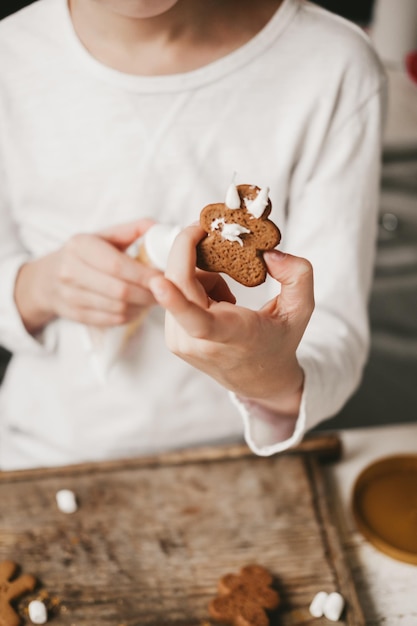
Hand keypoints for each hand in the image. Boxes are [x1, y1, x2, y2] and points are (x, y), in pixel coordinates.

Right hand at [15, 219, 160, 332]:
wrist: (48, 279)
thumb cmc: (86, 254)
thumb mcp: (104, 235)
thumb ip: (133, 230)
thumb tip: (160, 228)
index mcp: (80, 246)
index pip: (117, 265)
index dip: (144, 274)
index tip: (165, 277)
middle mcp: (70, 271)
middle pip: (119, 290)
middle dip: (148, 293)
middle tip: (165, 291)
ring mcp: (70, 296)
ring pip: (118, 308)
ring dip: (142, 306)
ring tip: (154, 298)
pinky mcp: (75, 315)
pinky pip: (112, 320)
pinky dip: (131, 315)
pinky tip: (138, 306)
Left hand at [149, 225, 313, 415]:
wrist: (259, 379)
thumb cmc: (279, 340)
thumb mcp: (301, 309)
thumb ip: (297, 275)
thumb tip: (268, 253)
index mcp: (231, 336)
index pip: (198, 322)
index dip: (174, 299)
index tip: (157, 281)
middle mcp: (199, 343)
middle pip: (178, 284)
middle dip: (190, 249)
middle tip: (212, 233)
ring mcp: (180, 342)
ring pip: (176, 283)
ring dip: (200, 273)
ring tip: (228, 293)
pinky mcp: (171, 338)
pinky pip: (174, 293)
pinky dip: (195, 285)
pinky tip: (215, 301)